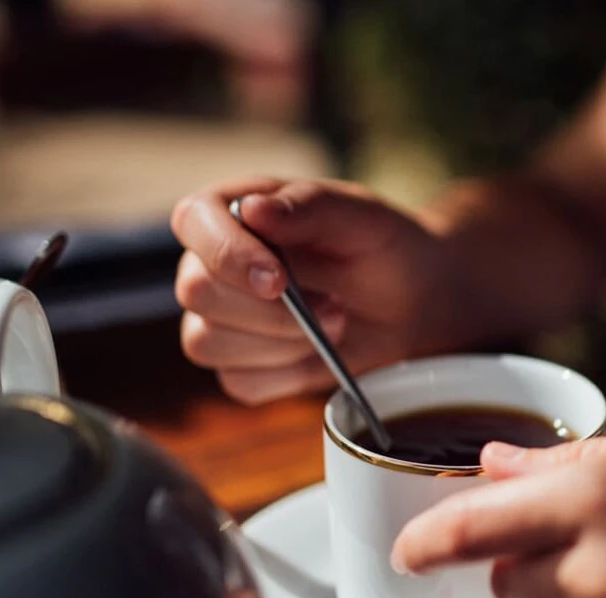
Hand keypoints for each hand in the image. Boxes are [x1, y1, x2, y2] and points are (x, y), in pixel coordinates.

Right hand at [172, 177, 461, 403]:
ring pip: (207, 343)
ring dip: (280, 344)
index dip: (227, 255)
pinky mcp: (239, 364)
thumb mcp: (361, 216)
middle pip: (196, 292)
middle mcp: (213, 262)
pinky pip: (238, 383)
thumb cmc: (381, 246)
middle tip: (333, 306)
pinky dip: (285, 375)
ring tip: (333, 324)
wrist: (411, 299)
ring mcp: (219, 317)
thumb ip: (310, 206)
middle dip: (270, 311)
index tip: (278, 279)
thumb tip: (252, 209)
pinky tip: (318, 354)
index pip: (194, 222)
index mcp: (231, 209)